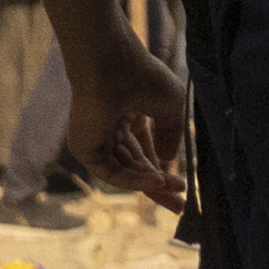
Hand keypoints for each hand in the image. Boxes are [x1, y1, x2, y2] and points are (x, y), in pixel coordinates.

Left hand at [61, 12, 189, 198]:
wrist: (112, 63)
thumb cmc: (142, 75)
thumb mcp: (170, 106)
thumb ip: (171, 135)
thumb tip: (167, 161)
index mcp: (128, 117)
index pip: (145, 153)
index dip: (164, 171)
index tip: (184, 189)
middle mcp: (110, 130)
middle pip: (135, 168)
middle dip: (158, 186)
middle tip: (180, 205)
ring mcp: (95, 140)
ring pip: (125, 172)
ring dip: (149, 183)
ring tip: (172, 190)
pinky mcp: (84, 148)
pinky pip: (110, 172)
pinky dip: (133, 179)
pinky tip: (155, 181)